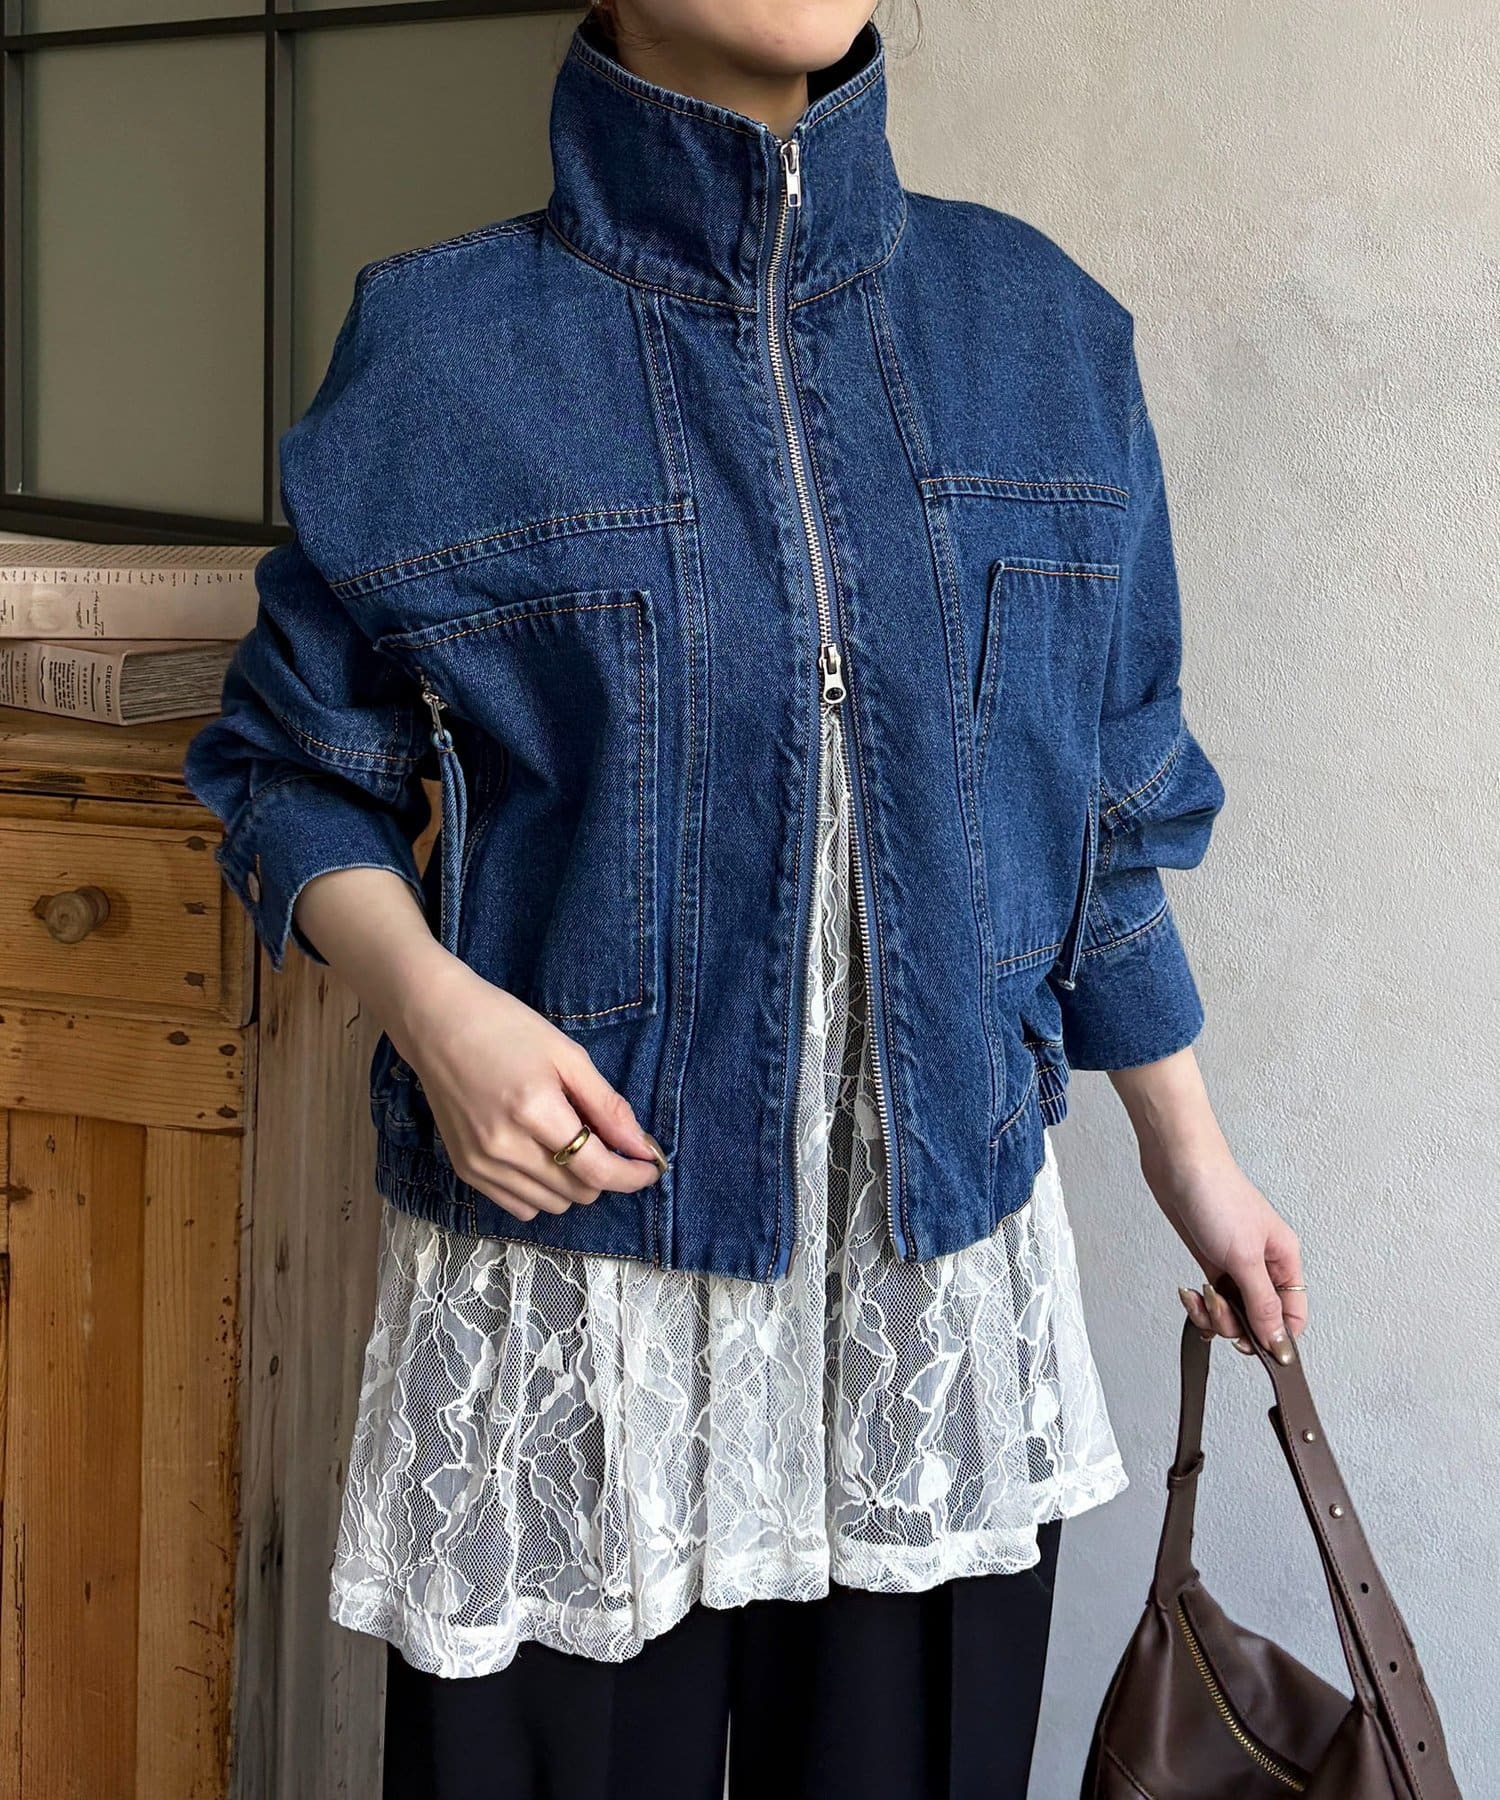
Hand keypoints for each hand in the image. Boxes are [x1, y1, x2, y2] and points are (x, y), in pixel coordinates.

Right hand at [388, 950, 666, 1223]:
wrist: (437, 1022)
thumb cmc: (506, 1028)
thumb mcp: (567, 1055)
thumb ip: (607, 1105)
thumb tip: (641, 1147)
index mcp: (534, 1111)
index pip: (596, 1171)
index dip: (632, 1176)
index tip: (651, 1167)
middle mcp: (504, 1147)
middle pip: (577, 1192)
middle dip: (604, 1173)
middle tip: (603, 1139)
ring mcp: (481, 1163)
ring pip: (551, 1204)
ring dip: (573, 1184)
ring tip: (567, 1142)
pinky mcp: (465, 1170)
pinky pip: (519, 1206)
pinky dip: (541, 1191)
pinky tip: (540, 1157)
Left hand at [1109, 1047, 1305, 1363]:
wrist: (1178, 1166)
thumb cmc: (1217, 1196)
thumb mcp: (1244, 1257)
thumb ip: (1262, 1303)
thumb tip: (1279, 1342)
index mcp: (1285, 1260)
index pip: (1293, 1314)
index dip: (1277, 1337)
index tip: (1253, 1346)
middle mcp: (1264, 1265)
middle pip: (1260, 1318)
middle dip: (1236, 1324)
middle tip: (1218, 1307)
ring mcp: (1235, 1264)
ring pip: (1233, 1312)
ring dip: (1213, 1314)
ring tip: (1200, 1295)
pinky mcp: (1210, 1261)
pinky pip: (1212, 1299)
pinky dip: (1200, 1303)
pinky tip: (1189, 1292)